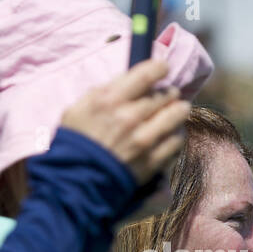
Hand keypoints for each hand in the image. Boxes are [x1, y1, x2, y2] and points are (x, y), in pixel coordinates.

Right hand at [60, 58, 190, 186]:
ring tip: (175, 112)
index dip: (160, 67)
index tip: (162, 68)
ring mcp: (144, 139)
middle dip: (168, 93)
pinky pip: (177, 140)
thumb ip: (103, 92)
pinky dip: (176, 135)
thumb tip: (127, 80)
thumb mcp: (77, 108)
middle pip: (166, 94)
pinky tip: (170, 134)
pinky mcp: (153, 160)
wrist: (75, 183)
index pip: (147, 73)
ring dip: (178, 110)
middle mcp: (130, 116)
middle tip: (167, 96)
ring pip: (177, 114)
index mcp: (110, 99)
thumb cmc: (74, 143)